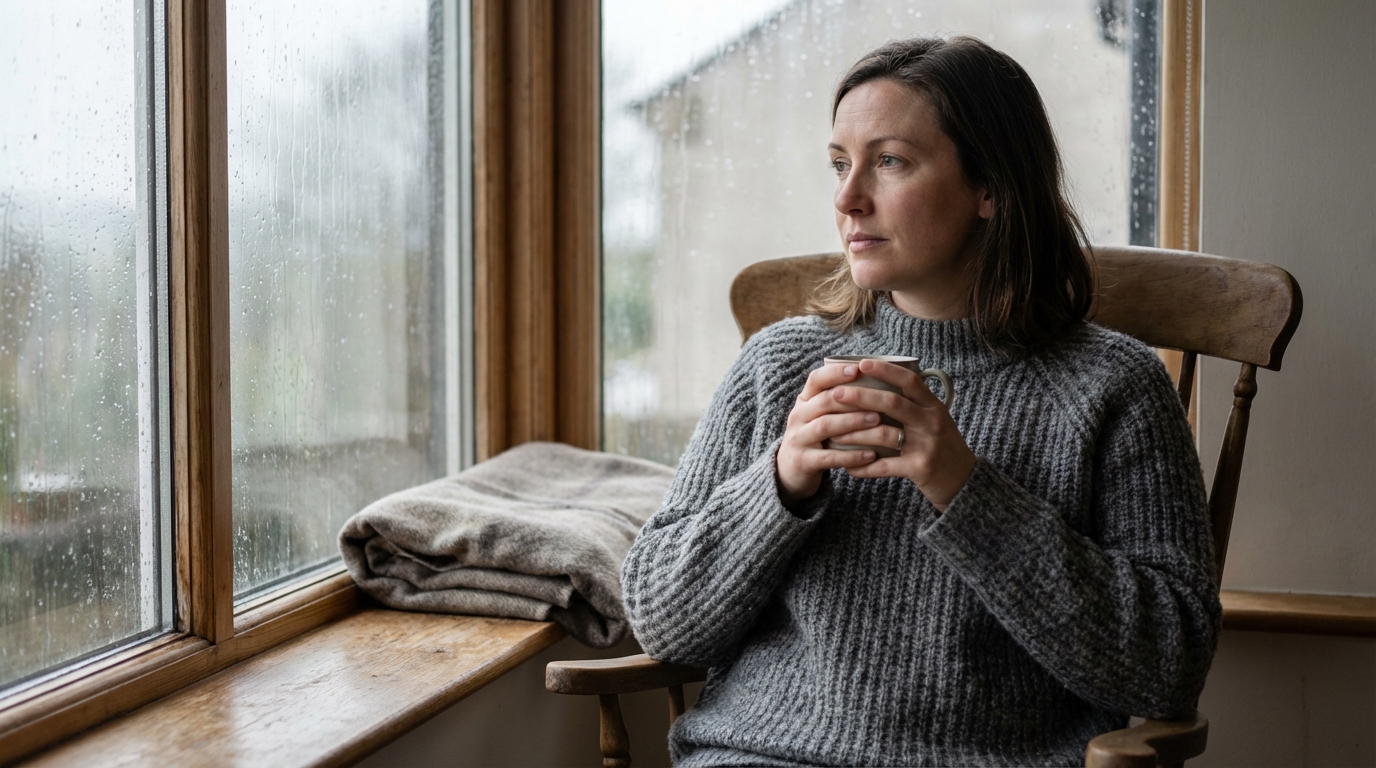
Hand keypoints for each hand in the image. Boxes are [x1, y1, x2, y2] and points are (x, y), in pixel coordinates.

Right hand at [775, 362, 885, 507]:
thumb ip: (839, 401)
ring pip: (825, 426)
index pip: (816, 379)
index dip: (835, 372)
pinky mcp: (803, 461)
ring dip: (853, 422)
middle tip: (879, 399)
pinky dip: (852, 455)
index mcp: (804, 401)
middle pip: (823, 401)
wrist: (789, 471)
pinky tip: (872, 454)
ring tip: (877, 421)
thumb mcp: (820, 416)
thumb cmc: (815, 438)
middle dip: (852, 398)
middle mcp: (798, 416)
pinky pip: (829, 457)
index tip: (858, 368)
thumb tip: (877, 380)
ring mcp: (798, 439)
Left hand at [827, 359, 975, 510]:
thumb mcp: (936, 420)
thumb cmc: (943, 447)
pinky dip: (863, 467)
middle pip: (891, 403)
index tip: (862, 363)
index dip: (885, 370)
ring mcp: (926, 445)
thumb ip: (915, 404)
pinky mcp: (920, 468)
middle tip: (835, 394)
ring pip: (883, 434)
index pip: (909, 380)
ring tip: (833, 434)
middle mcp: (931, 422)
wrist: (965, 482)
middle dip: (860, 396)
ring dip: (854, 434)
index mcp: (933, 406)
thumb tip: (881, 385)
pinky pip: (884, 466)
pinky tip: (848, 467)